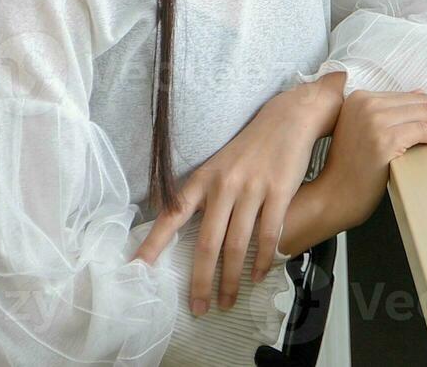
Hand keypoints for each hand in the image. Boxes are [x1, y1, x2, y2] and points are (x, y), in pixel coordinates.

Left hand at [131, 73, 343, 315]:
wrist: (289, 118)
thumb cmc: (251, 146)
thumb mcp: (219, 164)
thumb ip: (203, 195)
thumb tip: (181, 230)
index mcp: (203, 179)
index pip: (172, 216)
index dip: (153, 244)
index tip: (137, 271)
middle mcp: (224, 185)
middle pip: (207, 243)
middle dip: (201, 281)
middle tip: (199, 308)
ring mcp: (252, 188)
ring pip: (237, 245)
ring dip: (232, 278)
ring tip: (228, 300)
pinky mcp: (280, 191)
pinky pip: (269, 234)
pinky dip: (263, 259)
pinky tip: (260, 275)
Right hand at [291, 89, 426, 246]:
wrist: (332, 195)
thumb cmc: (350, 167)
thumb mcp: (363, 129)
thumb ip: (388, 110)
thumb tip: (420, 93)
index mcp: (359, 98)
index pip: (407, 95)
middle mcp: (365, 105)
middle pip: (417, 102)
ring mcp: (373, 122)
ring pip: (422, 113)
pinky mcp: (382, 140)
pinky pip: (419, 131)